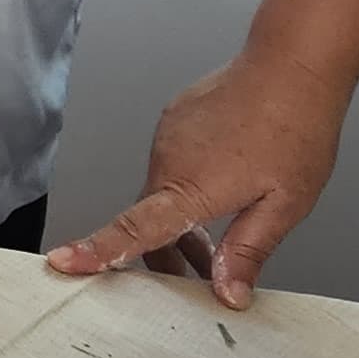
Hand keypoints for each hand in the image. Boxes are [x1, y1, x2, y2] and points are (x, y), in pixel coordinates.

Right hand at [44, 49, 349, 308]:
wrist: (291, 64)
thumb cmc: (295, 128)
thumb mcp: (285, 203)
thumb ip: (247, 250)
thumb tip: (226, 293)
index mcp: (192, 186)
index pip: (134, 229)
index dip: (97, 250)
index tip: (63, 262)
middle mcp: (169, 160)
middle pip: (150, 221)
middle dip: (170, 255)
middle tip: (207, 275)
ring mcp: (169, 137)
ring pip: (164, 193)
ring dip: (184, 218)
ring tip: (233, 222)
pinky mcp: (175, 120)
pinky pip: (173, 164)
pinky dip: (189, 184)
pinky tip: (229, 178)